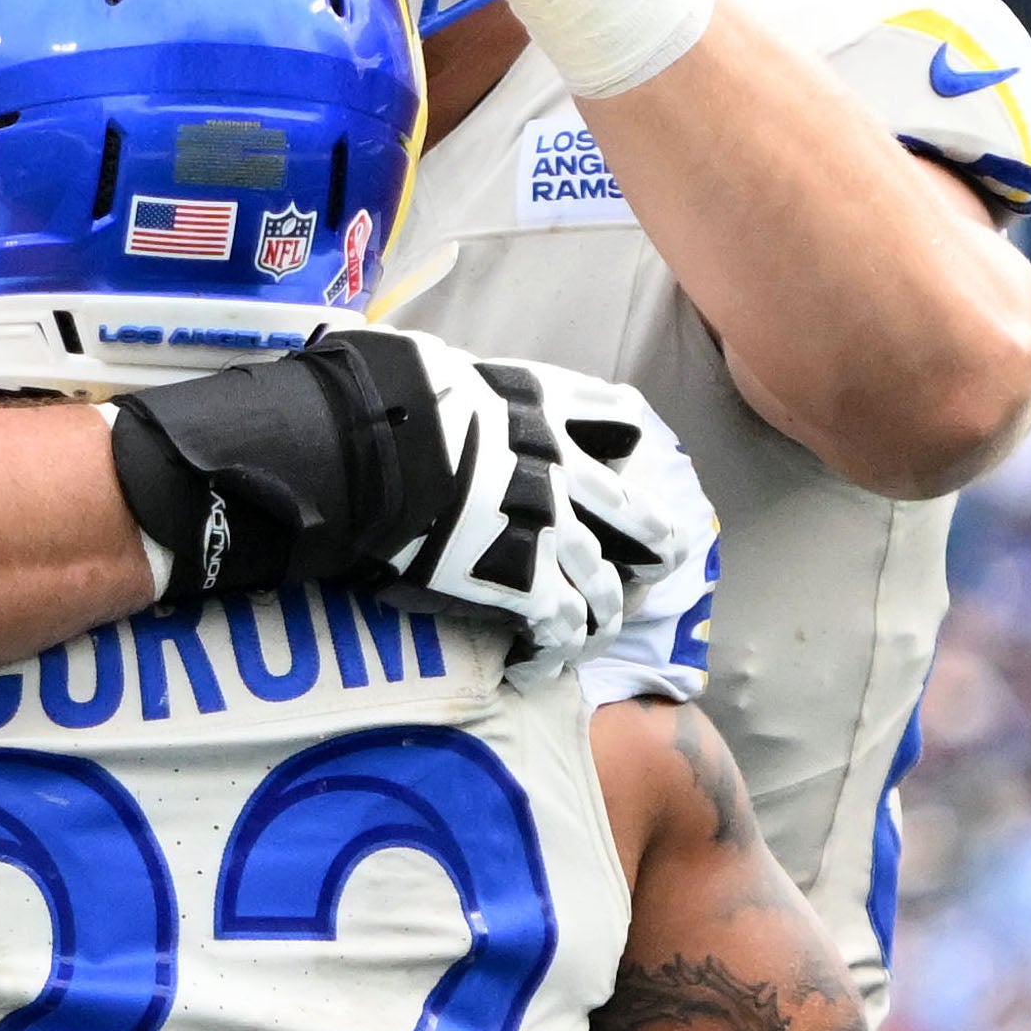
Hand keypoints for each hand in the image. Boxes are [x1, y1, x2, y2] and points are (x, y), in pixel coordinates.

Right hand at [409, 344, 685, 660]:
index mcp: (546, 405)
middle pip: (639, 518)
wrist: (373, 449)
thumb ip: (465, 384)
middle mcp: (563, 470)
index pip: (620, 415)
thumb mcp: (444, 366)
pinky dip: (552, 652)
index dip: (628, 441)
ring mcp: (550, 531)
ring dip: (603, 617)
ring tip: (591, 636)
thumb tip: (437, 380)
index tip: (627, 458)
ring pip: (605, 588)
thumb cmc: (392, 399)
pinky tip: (535, 665)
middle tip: (657, 564)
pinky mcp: (526, 583)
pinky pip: (561, 629)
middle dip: (656, 545)